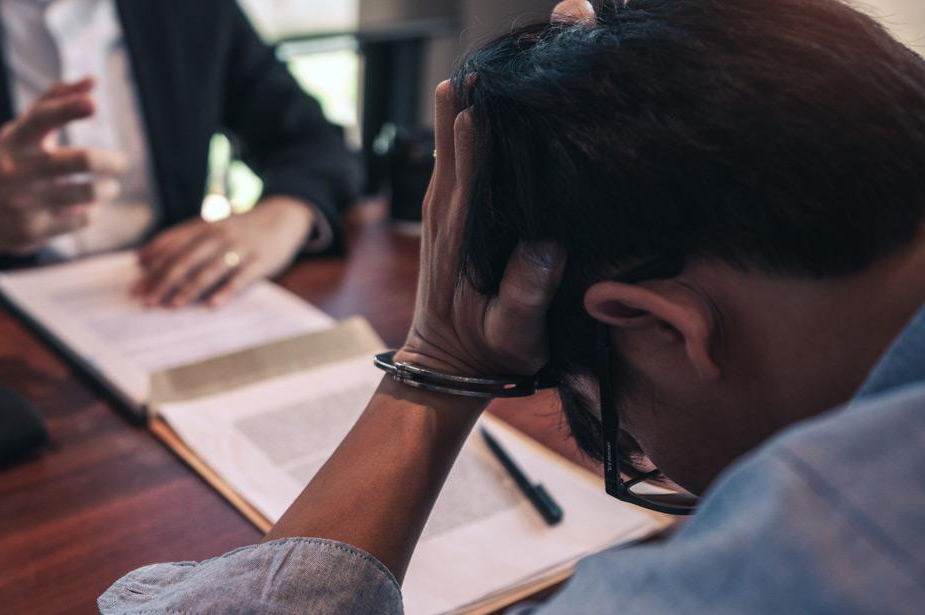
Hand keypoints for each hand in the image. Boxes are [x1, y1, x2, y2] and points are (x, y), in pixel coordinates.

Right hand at [0, 78, 128, 274]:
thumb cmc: (11, 161)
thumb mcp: (24, 130)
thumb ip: (57, 101)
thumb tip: (93, 79)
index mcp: (16, 139)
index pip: (42, 118)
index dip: (69, 108)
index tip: (94, 104)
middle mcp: (18, 169)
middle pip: (81, 160)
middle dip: (112, 161)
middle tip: (123, 163)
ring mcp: (24, 201)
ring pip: (88, 193)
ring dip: (107, 189)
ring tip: (110, 187)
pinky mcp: (33, 230)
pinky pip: (82, 219)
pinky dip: (91, 212)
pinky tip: (86, 207)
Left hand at [132, 196, 315, 307]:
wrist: (284, 215)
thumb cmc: (240, 227)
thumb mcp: (211, 226)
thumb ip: (181, 239)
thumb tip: (144, 259)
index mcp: (204, 226)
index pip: (173, 244)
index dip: (152, 263)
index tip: (134, 281)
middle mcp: (219, 235)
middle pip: (186, 259)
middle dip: (163, 280)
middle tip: (145, 298)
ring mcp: (240, 247)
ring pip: (209, 269)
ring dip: (188, 288)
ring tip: (172, 305)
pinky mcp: (260, 261)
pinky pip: (240, 277)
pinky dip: (225, 291)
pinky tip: (212, 305)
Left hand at [395, 81, 564, 377]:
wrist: (445, 367)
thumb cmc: (487, 352)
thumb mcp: (514, 333)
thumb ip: (526, 293)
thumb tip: (544, 245)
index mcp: (463, 235)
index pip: (470, 170)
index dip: (480, 130)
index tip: (495, 95)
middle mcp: (445, 215)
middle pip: (452, 146)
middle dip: (467, 104)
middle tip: (489, 68)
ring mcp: (439, 213)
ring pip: (446, 148)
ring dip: (459, 110)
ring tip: (480, 72)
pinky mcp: (442, 216)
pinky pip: (449, 163)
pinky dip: (459, 132)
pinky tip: (475, 109)